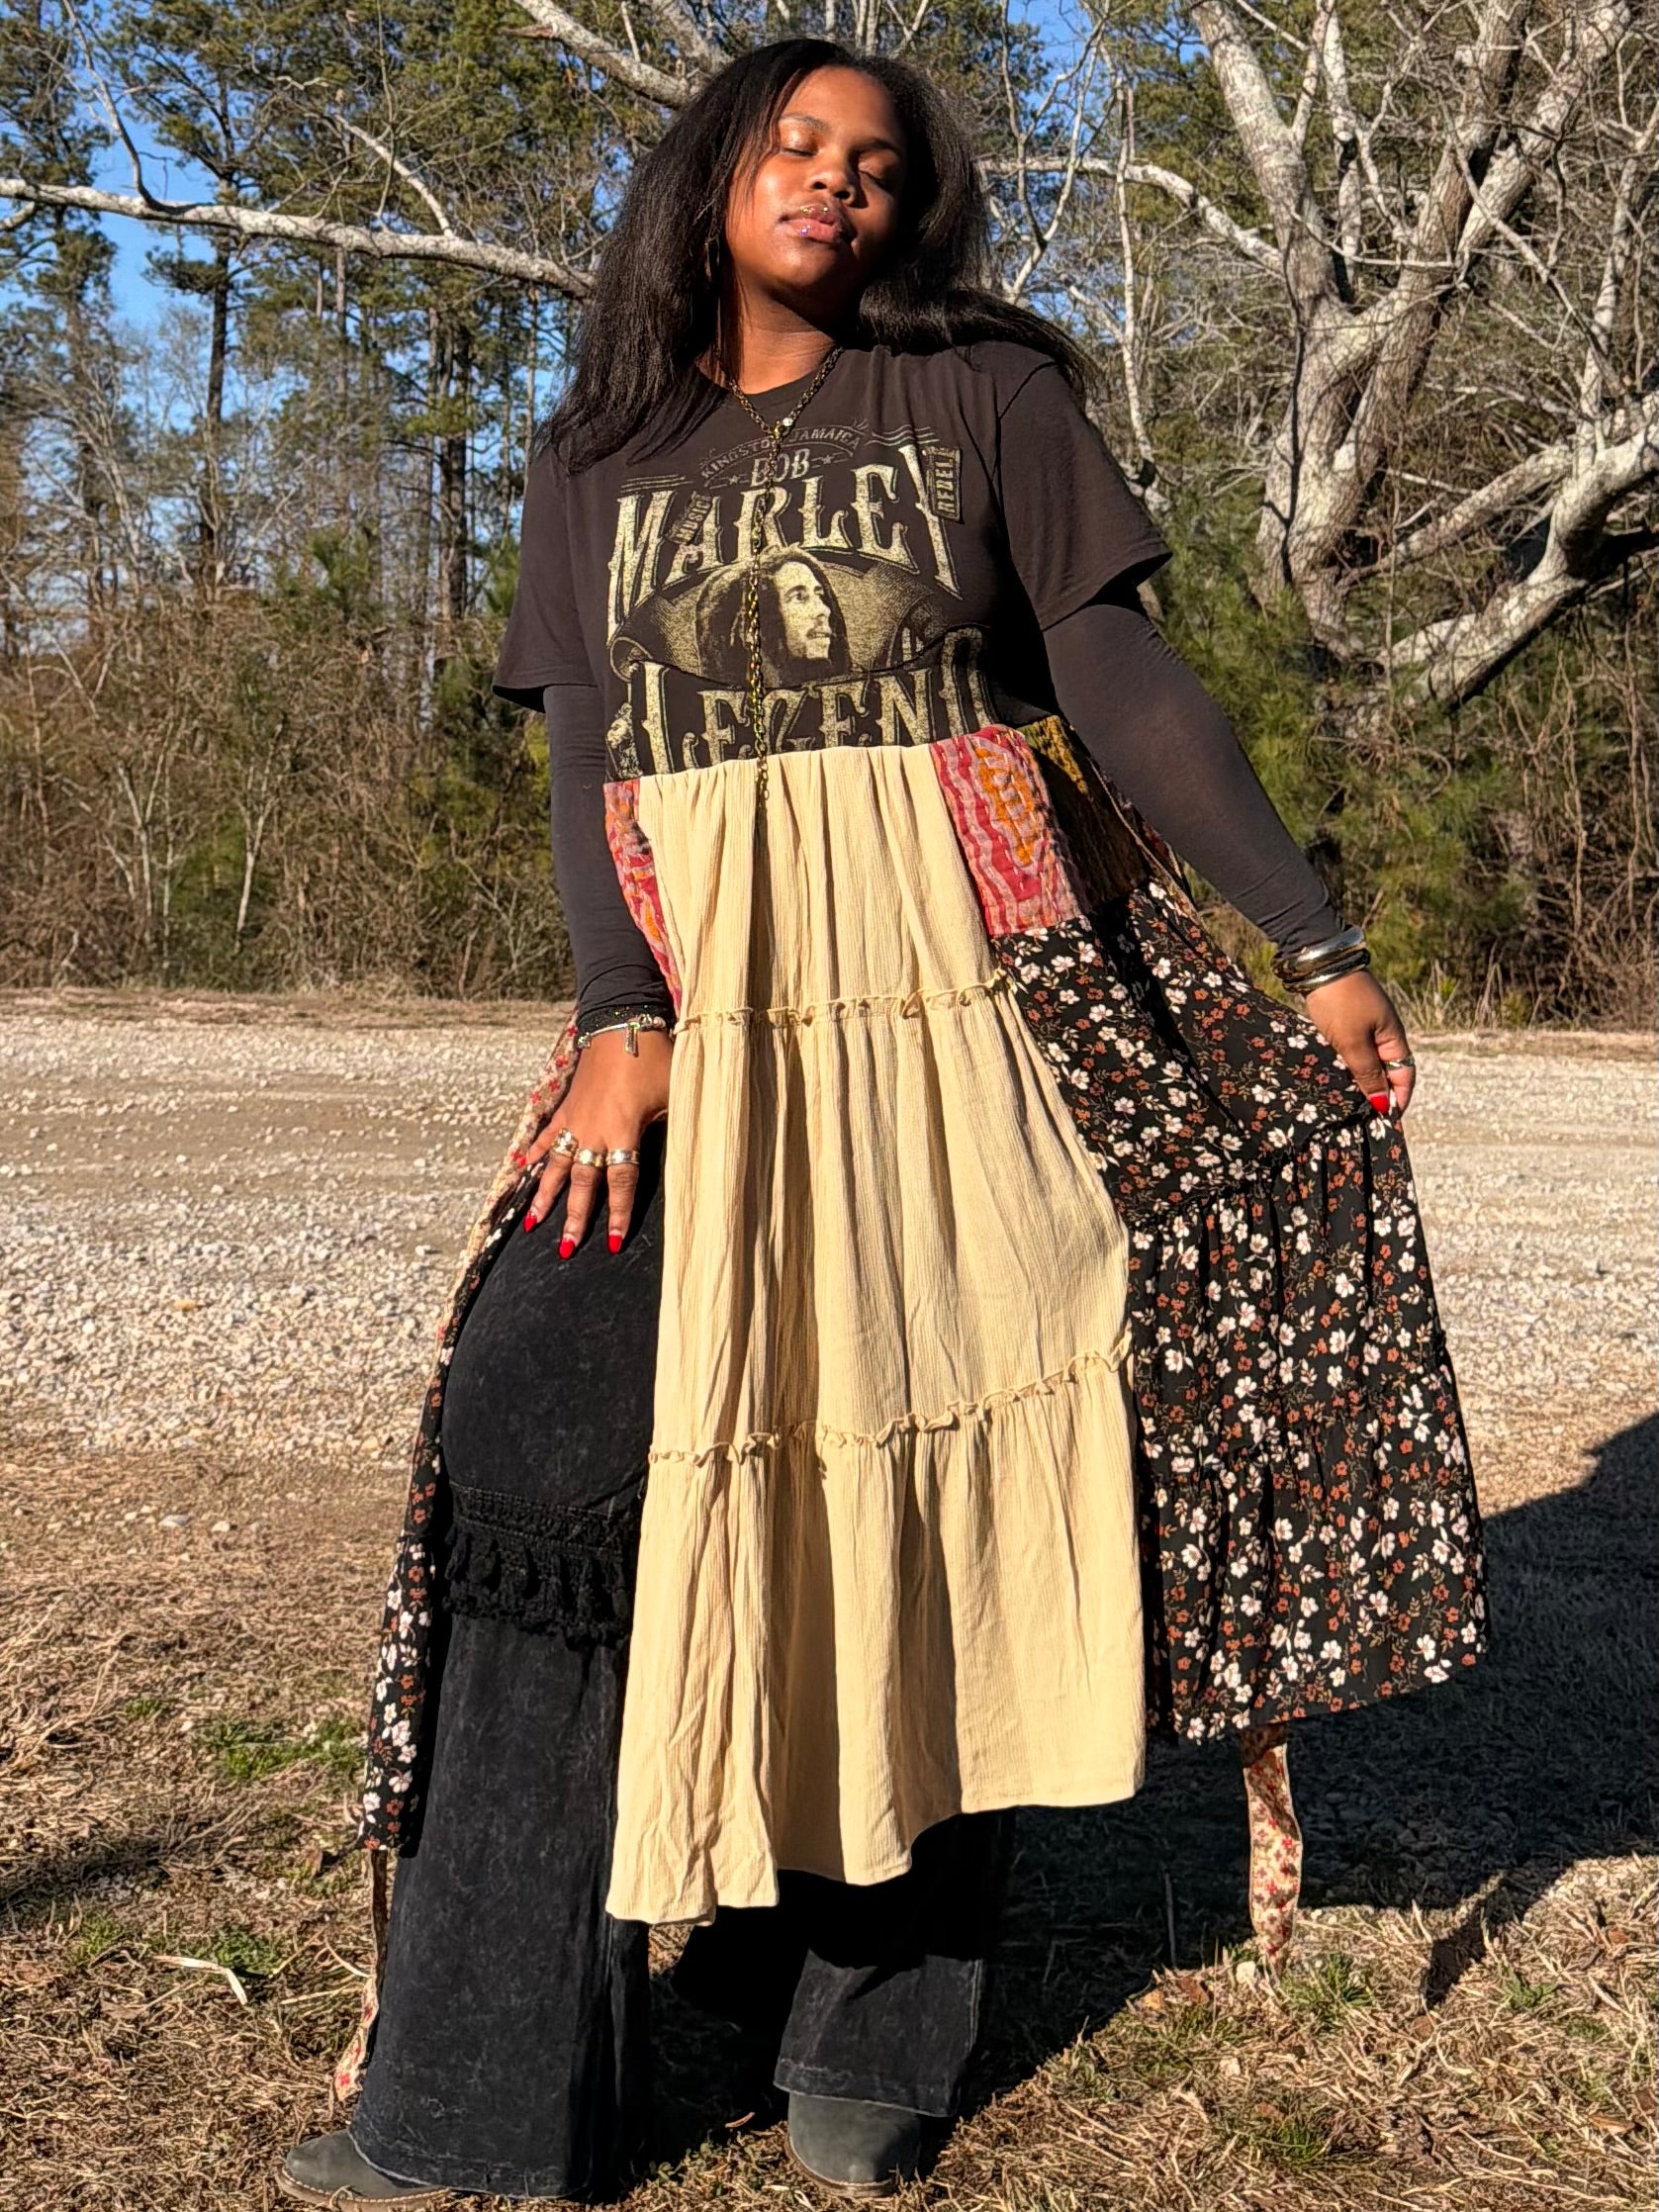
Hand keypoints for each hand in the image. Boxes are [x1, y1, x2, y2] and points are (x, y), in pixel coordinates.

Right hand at [517, 1027, 672, 1255]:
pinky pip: (547, 1134)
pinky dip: (533, 1153)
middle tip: (565, 1248)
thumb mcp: (674, 1094)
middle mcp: (593, 1130)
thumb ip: (671, 1128)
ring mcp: (575, 1118)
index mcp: (623, 1131)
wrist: (622, 1020)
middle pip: (581, 1183)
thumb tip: (685, 1155)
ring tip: (533, 1222)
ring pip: (555, 1164)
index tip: (612, 1242)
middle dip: (573, 1217)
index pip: (620, 1183)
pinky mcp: (567, 1104)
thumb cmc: (655, 1057)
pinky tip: (523, 1169)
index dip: (616, 1214)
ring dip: (544, 1194)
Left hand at [1302, 968, 1415, 1119]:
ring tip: (1346, 1106)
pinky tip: (1332, 1082)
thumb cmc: (1340, 1002)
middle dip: (1377, 1096)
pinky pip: (1351, 1055)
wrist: (1319, 965)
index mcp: (1393, 1039)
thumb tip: (1381, 1103)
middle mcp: (1382, 1036)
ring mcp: (1364, 1030)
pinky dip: (1345, 1070)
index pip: (1404, 1077)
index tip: (1387, 1122)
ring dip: (1359, 1084)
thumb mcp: (1353, 1042)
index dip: (1398, 1100)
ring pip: (1366, 1065)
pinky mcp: (1345, 1026)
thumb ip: (1366, 1072)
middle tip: (1363, 1119)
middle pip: (1386, 1073)